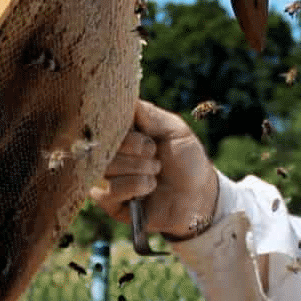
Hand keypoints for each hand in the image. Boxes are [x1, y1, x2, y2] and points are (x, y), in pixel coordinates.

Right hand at [92, 100, 218, 238]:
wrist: (199, 195)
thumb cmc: (187, 160)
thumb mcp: (174, 129)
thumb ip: (149, 114)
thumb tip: (125, 97)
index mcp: (122, 133)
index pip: (103, 122)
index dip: (121, 128)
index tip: (145, 135)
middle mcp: (109, 153)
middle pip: (101, 145)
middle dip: (135, 150)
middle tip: (155, 155)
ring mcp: (107, 178)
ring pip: (105, 168)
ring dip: (137, 169)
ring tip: (155, 172)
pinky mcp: (109, 203)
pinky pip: (106, 192)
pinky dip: (133, 186)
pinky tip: (149, 187)